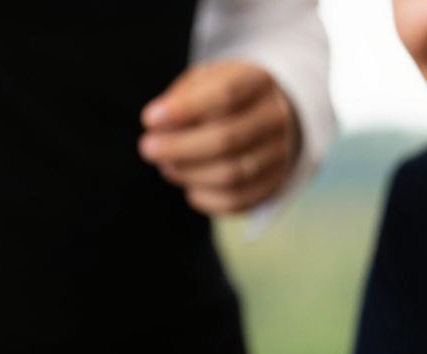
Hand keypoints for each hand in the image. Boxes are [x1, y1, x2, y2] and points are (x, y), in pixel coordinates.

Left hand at [138, 59, 299, 213]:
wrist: (269, 116)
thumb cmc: (224, 97)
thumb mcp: (205, 80)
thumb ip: (182, 97)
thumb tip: (157, 124)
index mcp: (258, 82)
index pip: (225, 94)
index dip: (184, 109)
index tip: (149, 119)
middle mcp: (276, 117)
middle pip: (226, 139)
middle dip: (178, 147)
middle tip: (147, 147)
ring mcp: (279, 153)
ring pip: (231, 175)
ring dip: (188, 174)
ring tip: (166, 165)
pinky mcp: (273, 184)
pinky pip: (236, 201)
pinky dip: (204, 198)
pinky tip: (190, 185)